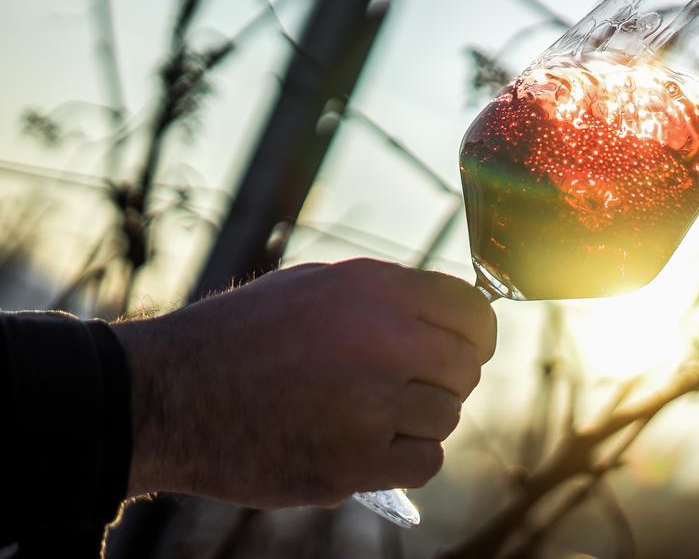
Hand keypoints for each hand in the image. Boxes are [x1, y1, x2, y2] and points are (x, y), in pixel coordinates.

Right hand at [113, 258, 495, 507]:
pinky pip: (427, 462)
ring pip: (447, 416)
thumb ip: (386, 297)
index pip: (475, 313)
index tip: (462, 349)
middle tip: (408, 385)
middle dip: (446, 377)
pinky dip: (406, 458)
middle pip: (466, 368)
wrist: (170, 395)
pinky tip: (368, 444)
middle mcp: (385, 341)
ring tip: (370, 412)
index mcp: (376, 290)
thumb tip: (446, 316)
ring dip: (421, 419)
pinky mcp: (356, 464)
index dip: (474, 334)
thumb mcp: (314, 287)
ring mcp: (373, 406)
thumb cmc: (241, 335)